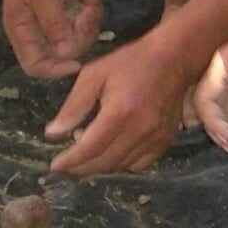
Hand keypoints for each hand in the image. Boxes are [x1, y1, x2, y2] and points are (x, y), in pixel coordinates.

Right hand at [2, 0, 102, 78]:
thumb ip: (53, 22)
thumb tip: (65, 50)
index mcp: (22, 31)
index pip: (35, 66)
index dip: (55, 70)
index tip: (76, 63)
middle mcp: (38, 32)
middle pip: (63, 55)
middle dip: (80, 38)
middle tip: (85, 14)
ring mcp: (55, 23)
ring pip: (79, 41)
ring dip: (90, 24)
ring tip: (89, 2)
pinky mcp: (69, 12)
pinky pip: (86, 25)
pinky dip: (93, 14)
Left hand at [46, 33, 195, 175]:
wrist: (174, 58)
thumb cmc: (131, 62)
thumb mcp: (94, 75)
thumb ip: (73, 106)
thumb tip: (53, 133)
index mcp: (119, 113)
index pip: (89, 149)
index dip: (70, 162)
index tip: (55, 167)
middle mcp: (139, 131)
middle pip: (105, 163)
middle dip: (81, 168)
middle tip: (66, 164)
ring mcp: (155, 139)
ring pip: (121, 166)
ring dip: (100, 165)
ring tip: (87, 150)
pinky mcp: (165, 141)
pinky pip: (139, 164)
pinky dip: (121, 163)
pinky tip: (112, 149)